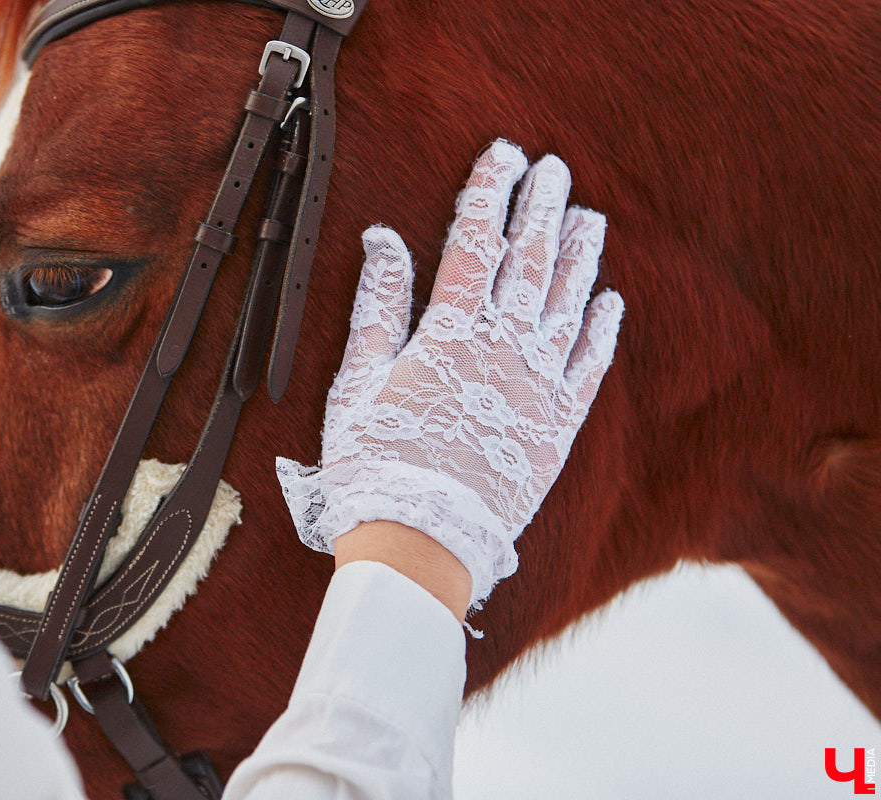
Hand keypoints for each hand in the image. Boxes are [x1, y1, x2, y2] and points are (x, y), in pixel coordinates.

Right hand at [277, 140, 623, 611]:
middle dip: (542, 207)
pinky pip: (589, 368)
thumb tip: (384, 240)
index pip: (476, 244)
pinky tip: (611, 301)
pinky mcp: (558, 427)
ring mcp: (537, 388)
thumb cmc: (376, 464)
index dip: (490, 194)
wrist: (421, 541)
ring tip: (590, 216)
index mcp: (450, 334)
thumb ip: (378, 307)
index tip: (503, 153)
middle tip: (555, 167)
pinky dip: (602, 331)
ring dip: (580, 256)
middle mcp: (503, 350)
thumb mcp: (357, 381)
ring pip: (567, 305)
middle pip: (529, 262)